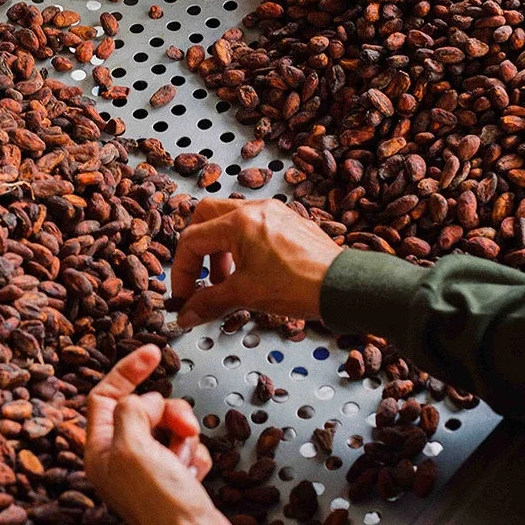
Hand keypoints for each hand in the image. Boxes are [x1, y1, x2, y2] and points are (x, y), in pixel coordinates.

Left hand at [84, 345, 235, 524]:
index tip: (154, 352)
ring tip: (184, 460)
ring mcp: (149, 469)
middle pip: (144, 408)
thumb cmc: (160, 502)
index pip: (104, 396)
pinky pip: (188, 446)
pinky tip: (193, 476)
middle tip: (182, 427)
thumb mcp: (131, 446)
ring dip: (184, 436)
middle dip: (168, 412)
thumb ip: (131, 410)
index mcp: (99, 451)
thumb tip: (146, 402)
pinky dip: (195, 456)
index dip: (128, 371)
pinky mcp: (176, 477)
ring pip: (170, 425)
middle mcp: (121, 459)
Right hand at [170, 198, 341, 326]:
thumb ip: (208, 302)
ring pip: (230, 220)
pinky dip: (241, 246)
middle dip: (196, 250)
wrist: (342, 287)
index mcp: (239, 222)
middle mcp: (255, 210)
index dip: (181, 271)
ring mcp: (274, 213)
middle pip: (206, 217)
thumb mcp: (245, 295)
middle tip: (196, 276)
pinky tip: (249, 273)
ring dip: (220, 249)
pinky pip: (253, 226)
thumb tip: (186, 313)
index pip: (192, 239)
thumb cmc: (300, 285)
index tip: (184, 295)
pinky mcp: (289, 222)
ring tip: (225, 280)